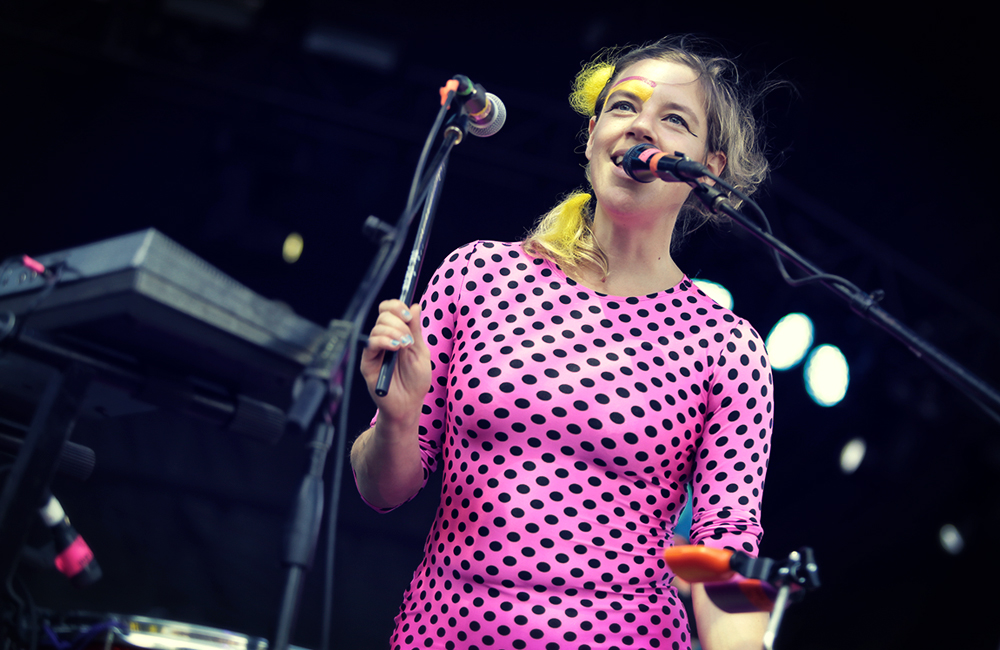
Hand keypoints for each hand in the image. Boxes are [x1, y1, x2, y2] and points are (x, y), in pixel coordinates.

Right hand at [360, 300, 430, 425]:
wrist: (409, 404)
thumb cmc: (416, 381)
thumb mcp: (421, 351)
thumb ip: (416, 330)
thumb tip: (415, 305)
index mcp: (397, 334)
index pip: (389, 310)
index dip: (397, 306)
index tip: (408, 315)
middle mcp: (384, 339)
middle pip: (383, 315)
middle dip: (399, 322)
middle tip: (409, 339)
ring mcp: (375, 350)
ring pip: (377, 328)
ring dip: (394, 333)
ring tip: (405, 346)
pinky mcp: (367, 362)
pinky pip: (371, 344)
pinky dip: (384, 341)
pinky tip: (395, 348)